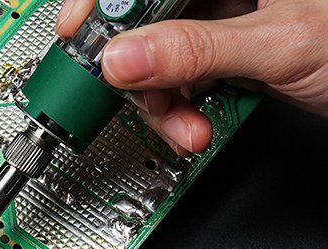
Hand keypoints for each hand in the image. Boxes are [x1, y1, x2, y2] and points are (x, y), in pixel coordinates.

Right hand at [57, 0, 327, 154]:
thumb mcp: (280, 47)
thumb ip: (194, 51)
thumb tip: (121, 59)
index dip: (106, 0)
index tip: (78, 33)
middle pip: (149, 13)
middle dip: (140, 66)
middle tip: (136, 95)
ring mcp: (232, 13)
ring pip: (163, 50)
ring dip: (164, 100)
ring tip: (186, 126)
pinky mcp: (233, 47)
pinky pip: (186, 72)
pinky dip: (184, 105)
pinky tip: (198, 122)